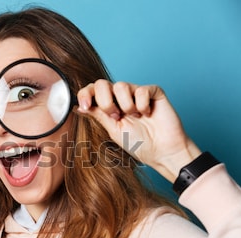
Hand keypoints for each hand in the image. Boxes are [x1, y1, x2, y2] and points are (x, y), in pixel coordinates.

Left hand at [77, 79, 201, 181]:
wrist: (161, 151)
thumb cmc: (138, 143)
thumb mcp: (112, 129)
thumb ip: (98, 115)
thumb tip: (79, 107)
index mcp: (109, 104)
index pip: (92, 90)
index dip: (85, 94)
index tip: (85, 106)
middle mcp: (121, 96)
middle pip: (103, 83)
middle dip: (105, 101)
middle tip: (115, 116)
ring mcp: (137, 92)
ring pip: (121, 85)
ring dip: (125, 105)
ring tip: (134, 116)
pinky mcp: (154, 92)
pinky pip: (142, 90)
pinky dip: (142, 104)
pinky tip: (148, 114)